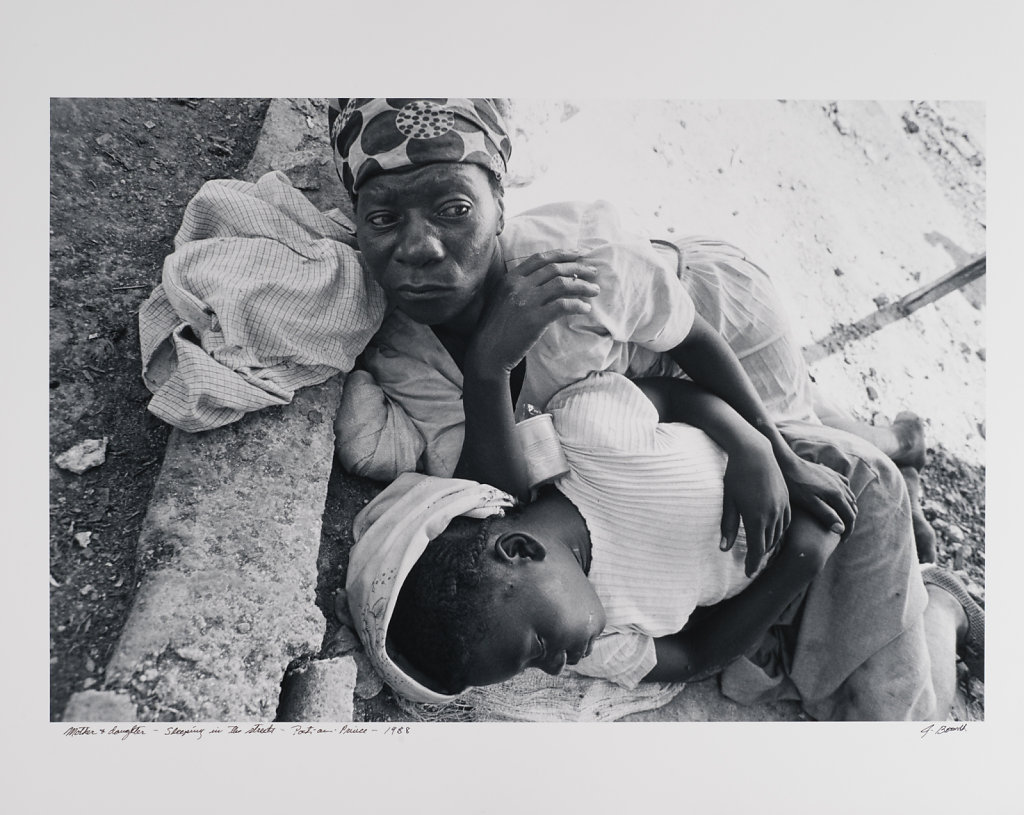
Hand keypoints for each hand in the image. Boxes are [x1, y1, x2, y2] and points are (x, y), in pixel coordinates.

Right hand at [466, 250, 599, 372]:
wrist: (487, 352)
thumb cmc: (497, 328)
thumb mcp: (503, 299)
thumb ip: (521, 287)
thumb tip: (552, 280)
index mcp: (510, 279)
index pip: (541, 259)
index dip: (562, 254)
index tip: (578, 255)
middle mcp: (518, 286)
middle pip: (555, 269)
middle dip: (578, 268)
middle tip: (594, 272)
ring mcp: (526, 302)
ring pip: (562, 284)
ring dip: (583, 286)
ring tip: (594, 290)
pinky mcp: (535, 319)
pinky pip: (563, 305)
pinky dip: (578, 305)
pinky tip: (585, 308)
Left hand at [720, 434, 791, 576]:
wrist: (755, 452)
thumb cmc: (736, 475)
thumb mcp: (728, 501)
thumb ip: (727, 526)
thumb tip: (723, 549)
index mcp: (756, 518)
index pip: (757, 550)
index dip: (753, 564)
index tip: (749, 573)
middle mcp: (772, 515)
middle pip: (769, 544)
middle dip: (761, 557)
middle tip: (753, 565)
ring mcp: (782, 507)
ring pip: (779, 534)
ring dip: (770, 545)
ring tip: (761, 551)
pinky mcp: (786, 499)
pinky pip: (786, 522)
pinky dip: (779, 532)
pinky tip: (772, 533)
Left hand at [778, 453, 857, 539]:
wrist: (786, 463)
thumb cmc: (794, 484)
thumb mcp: (809, 502)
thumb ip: (826, 515)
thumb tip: (841, 529)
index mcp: (836, 494)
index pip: (850, 516)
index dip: (848, 530)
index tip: (842, 541)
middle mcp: (840, 485)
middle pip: (852, 507)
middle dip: (849, 521)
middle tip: (842, 533)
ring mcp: (835, 478)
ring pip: (850, 496)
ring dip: (849, 509)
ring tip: (841, 519)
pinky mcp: (829, 473)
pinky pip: (844, 485)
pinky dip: (846, 495)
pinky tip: (840, 498)